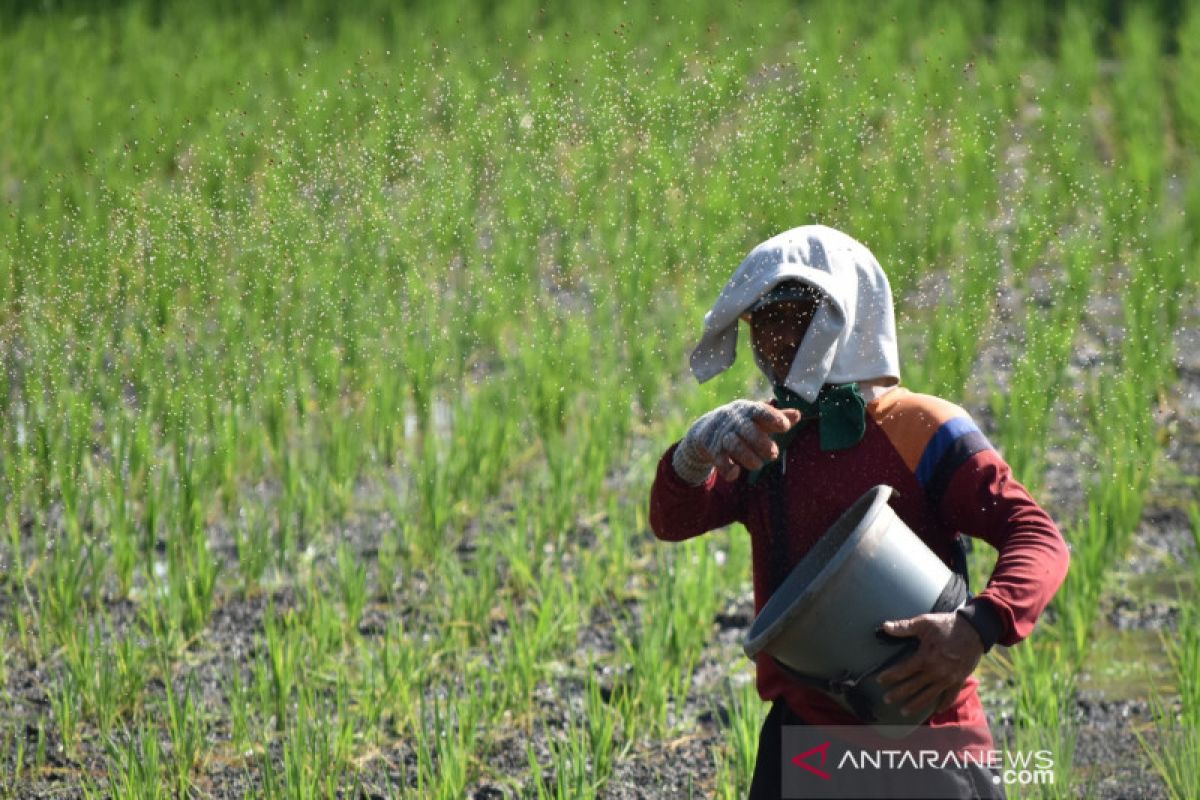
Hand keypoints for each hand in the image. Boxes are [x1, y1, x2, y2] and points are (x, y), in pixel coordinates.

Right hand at [672, 400, 800, 484]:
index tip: (786, 426)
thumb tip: (798, 415)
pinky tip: (736, 472)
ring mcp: (722, 436)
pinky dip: (727, 468)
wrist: (707, 428)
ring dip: (748, 457)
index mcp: (748, 411)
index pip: (760, 411)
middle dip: (761, 442)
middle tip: (774, 454)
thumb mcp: (757, 417)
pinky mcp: (713, 450)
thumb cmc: (742, 422)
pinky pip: (719, 461)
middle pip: (747, 430)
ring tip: (759, 465)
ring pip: (734, 445)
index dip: (773, 418)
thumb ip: (777, 417)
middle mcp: (734, 421)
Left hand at [876, 611, 984, 715]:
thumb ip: (903, 627)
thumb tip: (884, 626)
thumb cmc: (947, 625)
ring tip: (903, 712)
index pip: (903, 671)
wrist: (974, 629)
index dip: (890, 676)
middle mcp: (936, 672)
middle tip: (886, 700)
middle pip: (913, 686)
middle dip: (898, 694)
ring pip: (928, 696)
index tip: (879, 681)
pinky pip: (950, 696)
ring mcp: (948, 678)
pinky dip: (944, 704)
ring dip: (915, 704)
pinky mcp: (959, 680)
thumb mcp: (924, 622)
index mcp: (925, 658)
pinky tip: (936, 710)